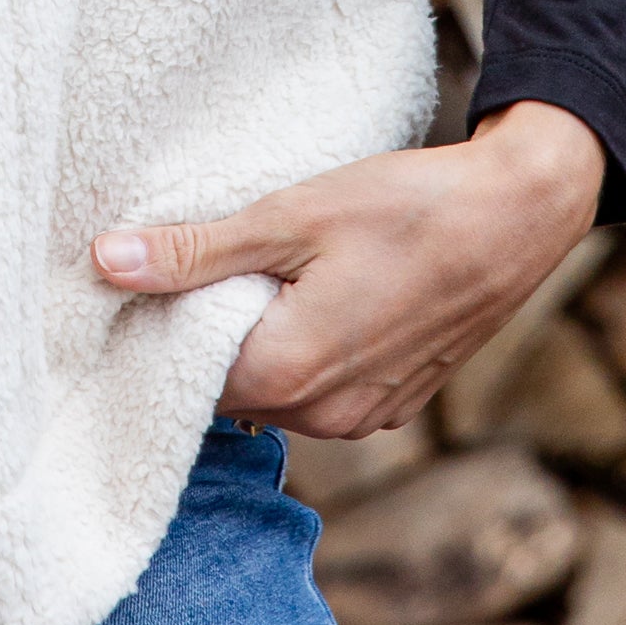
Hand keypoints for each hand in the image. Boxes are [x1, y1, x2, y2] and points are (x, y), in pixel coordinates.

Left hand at [91, 101, 605, 437]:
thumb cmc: (408, 208)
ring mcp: (366, 416)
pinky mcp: (395, 402)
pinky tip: (312, 294)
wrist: (520, 215)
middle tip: (202, 263)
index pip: (183, 377)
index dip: (160, 329)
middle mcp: (325, 415)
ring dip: (257, 343)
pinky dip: (304, 352)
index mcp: (290, 373)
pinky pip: (321, 391)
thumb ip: (196, 252)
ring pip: (276, 391)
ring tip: (261, 271)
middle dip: (207, 336)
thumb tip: (105, 263)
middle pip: (228, 390)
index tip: (148, 279)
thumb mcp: (289, 216)